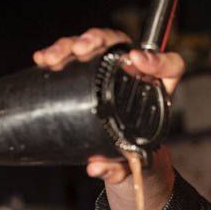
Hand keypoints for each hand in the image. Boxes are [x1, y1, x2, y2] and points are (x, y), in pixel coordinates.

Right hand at [32, 28, 185, 183]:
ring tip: (54, 57)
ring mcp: (110, 69)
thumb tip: (95, 167)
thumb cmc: (137, 155)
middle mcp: (135, 73)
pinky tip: (42, 59)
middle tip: (82, 50)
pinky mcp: (88, 71)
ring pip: (93, 45)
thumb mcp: (132, 164)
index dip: (157, 59)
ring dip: (70, 45)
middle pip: (120, 43)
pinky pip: (73, 54)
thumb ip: (119, 168)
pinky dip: (56, 53)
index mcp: (158, 91)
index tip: (138, 60)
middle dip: (98, 41)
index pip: (169, 65)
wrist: (125, 157)